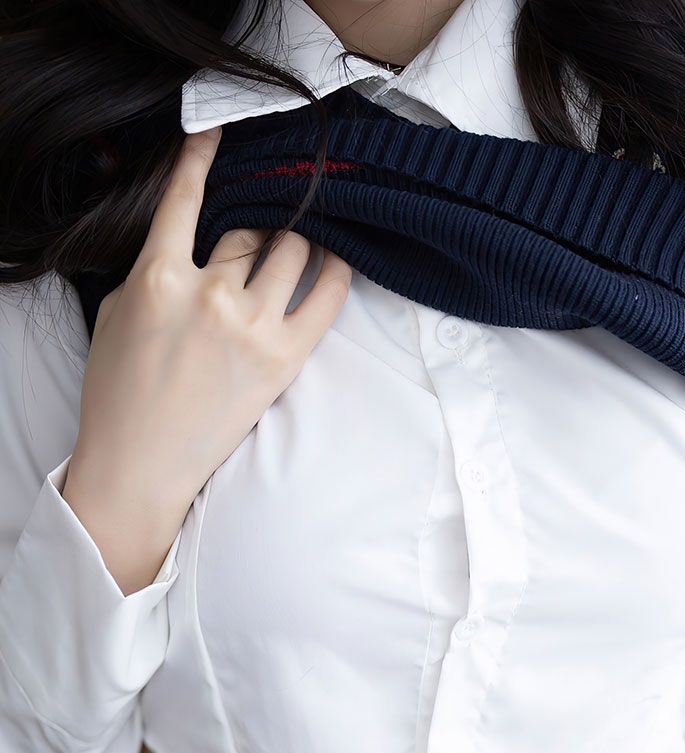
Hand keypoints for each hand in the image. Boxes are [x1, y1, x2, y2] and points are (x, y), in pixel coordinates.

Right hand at [62, 125, 352, 591]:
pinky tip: (340, 254)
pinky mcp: (283, 360)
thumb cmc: (122, 392)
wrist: (142, 465)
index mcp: (159, 276)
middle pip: (251, 229)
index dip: (204, 158)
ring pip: (291, 251)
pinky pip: (325, 297)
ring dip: (299, 236)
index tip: (220, 134)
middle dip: (260, 219)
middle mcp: (210, 294)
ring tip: (306, 230)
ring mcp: (251, 327)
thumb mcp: (122, 311)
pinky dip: (336, 269)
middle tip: (273, 212)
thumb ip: (158, 268)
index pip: (187, 199)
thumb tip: (195, 242)